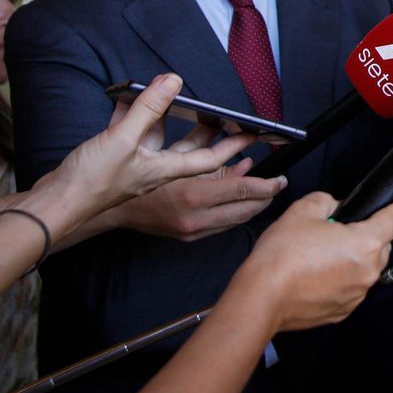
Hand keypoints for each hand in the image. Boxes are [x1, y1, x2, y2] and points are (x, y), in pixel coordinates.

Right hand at [29, 74, 266, 237]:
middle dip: (221, 145)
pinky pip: (142, 144)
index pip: (212, 160)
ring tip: (200, 112)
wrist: (54, 206)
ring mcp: (142, 173)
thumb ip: (148, 107)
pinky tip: (128, 100)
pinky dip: (143, 124)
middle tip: (243, 131)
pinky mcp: (122, 168)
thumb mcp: (122, 138)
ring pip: (172, 150)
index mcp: (169, 174)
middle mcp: (161, 176)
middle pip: (200, 159)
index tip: (256, 135)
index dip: (235, 146)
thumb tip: (172, 80)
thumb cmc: (89, 181)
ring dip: (184, 131)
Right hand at [105, 155, 286, 241]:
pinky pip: (221, 226)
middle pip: (245, 211)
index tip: (281, 178)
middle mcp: (195, 218)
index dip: (267, 184)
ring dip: (252, 206)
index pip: (243, 190)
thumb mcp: (178, 156)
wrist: (110, 209)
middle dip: (265, 198)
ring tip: (264, 192)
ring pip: (235, 221)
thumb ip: (212, 155)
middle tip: (278, 185)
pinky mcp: (188, 238)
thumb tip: (243, 157)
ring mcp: (192, 231)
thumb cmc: (140, 176)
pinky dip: (234, 212)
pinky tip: (238, 200)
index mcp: (193, 195)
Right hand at [227, 192, 392, 333]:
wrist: (261, 297)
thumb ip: (327, 201)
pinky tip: (318, 274)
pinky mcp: (342, 311)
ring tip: (323, 254)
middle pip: (380, 247)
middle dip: (368, 235)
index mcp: (365, 243)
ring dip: (354, 259)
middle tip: (338, 230)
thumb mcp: (304, 210)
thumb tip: (334, 208)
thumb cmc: (282, 254)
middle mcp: (367, 272)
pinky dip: (342, 279)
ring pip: (365, 269)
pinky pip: (351, 288)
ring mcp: (356, 295)